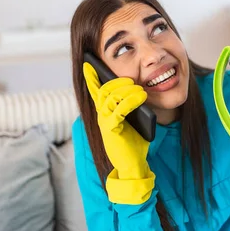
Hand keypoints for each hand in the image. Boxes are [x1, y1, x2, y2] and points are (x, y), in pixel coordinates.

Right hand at [83, 62, 154, 203]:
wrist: (133, 166)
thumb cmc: (133, 145)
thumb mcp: (134, 122)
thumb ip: (131, 108)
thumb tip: (139, 91)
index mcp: (105, 114)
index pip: (95, 92)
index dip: (90, 78)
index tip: (89, 64)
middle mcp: (101, 116)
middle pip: (103, 91)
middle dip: (117, 81)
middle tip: (131, 81)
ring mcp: (104, 122)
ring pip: (109, 97)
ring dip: (125, 90)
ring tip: (140, 91)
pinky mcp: (110, 129)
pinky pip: (118, 110)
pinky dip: (130, 101)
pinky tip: (140, 98)